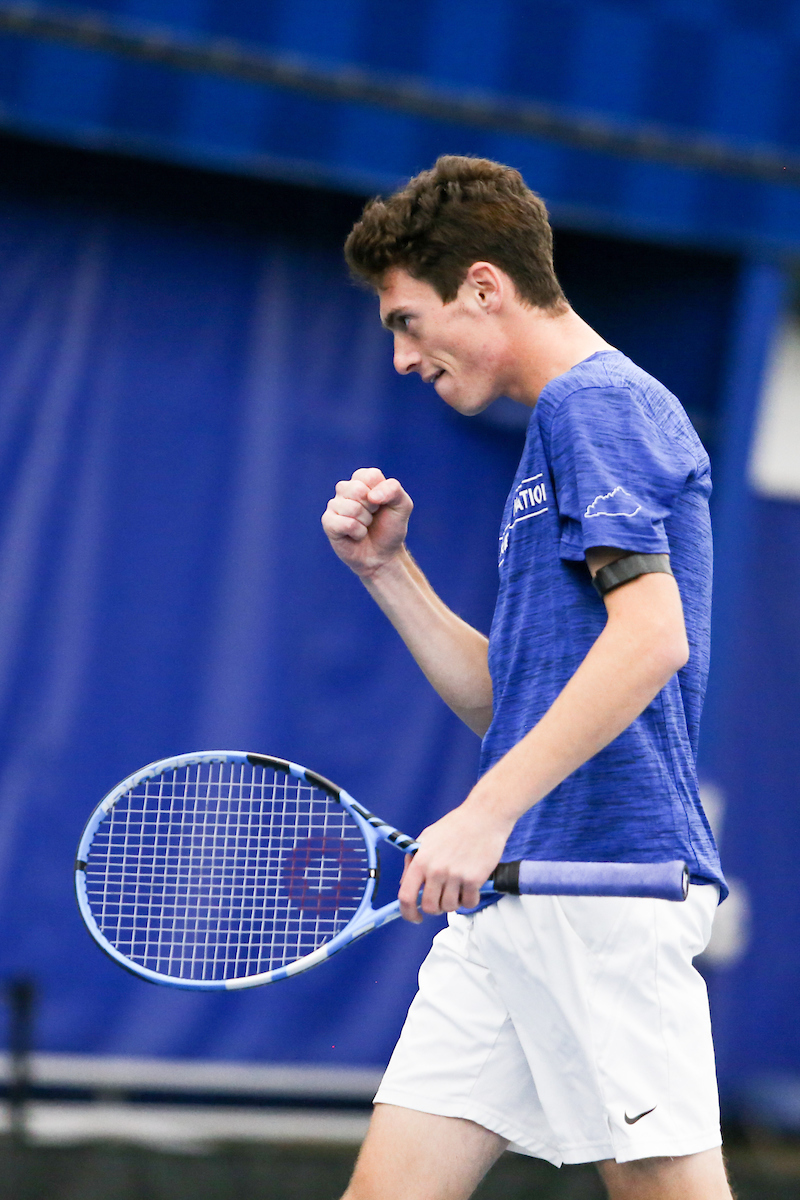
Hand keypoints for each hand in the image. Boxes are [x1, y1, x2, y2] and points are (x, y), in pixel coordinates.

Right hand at [321, 468, 413, 577]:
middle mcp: (345, 489)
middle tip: (373, 516)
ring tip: (365, 526)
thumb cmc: (390, 528)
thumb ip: (394, 490)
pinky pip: (344, 523)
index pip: (371, 476)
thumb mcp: (403, 505)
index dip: (382, 494)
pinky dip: (357, 532)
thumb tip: (372, 496)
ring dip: (365, 522)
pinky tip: (356, 535)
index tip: (382, 504)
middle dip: (372, 508)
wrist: (383, 555)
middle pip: (358, 490)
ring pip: (351, 508)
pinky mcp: (328, 522)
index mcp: (362, 479)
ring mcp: (334, 505)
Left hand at [397, 799, 514, 922]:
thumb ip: (412, 860)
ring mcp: (455, 875)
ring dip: (454, 902)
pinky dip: (470, 899)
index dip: (408, 913)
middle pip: (430, 907)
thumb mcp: (426, 838)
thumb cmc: (455, 826)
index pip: (406, 896)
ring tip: (458, 887)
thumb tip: (403, 884)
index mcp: (421, 860)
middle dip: (435, 907)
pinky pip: (469, 903)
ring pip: (450, 907)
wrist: (484, 817)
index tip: (415, 917)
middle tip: (442, 897)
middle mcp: (436, 870)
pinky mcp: (474, 879)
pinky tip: (471, 887)